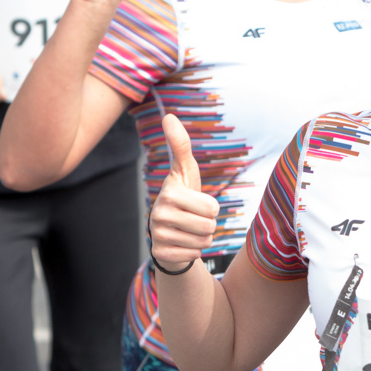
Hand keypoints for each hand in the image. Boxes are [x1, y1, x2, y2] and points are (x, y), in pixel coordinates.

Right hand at [149, 113, 218, 267]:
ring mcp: (158, 235)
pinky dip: (193, 251)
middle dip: (208, 224)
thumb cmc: (183, 196)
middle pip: (209, 226)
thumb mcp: (185, 171)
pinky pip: (194, 255)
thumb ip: (180, 145)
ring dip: (202, 238)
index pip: (212, 207)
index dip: (211, 207)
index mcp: (169, 192)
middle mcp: (158, 213)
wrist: (169, 231)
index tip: (197, 202)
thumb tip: (168, 115)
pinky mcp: (160, 254)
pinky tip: (182, 243)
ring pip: (203, 242)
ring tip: (189, 230)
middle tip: (194, 218)